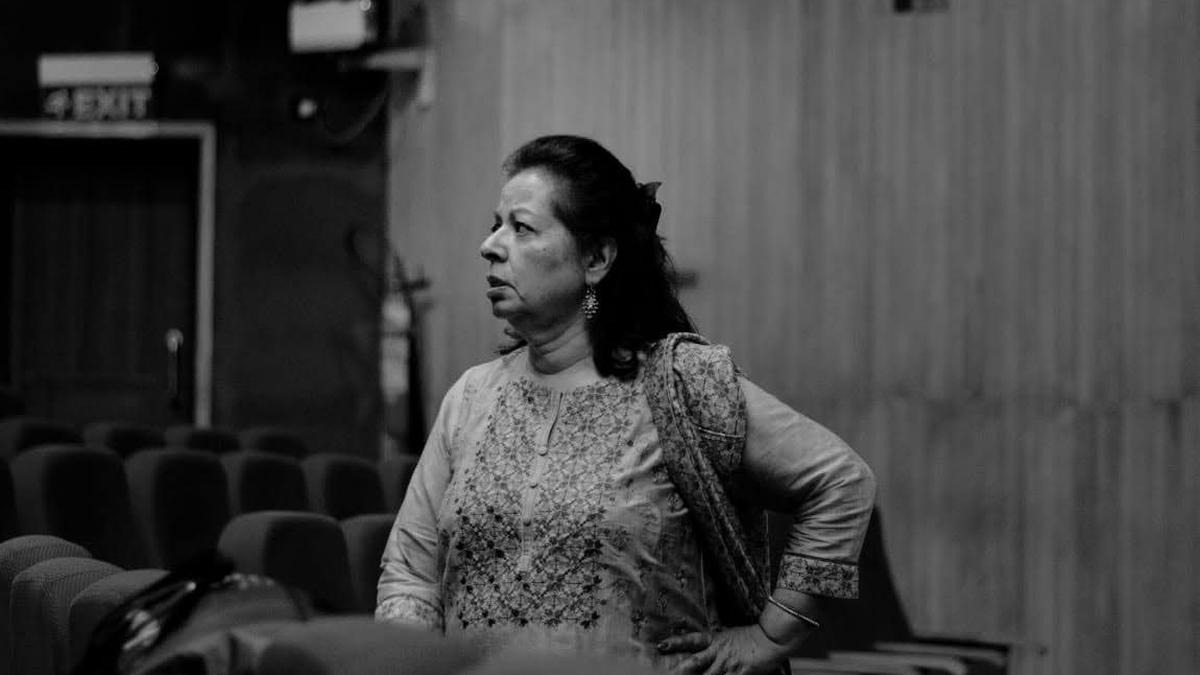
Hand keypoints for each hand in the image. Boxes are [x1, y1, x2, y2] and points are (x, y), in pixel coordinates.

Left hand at [658, 625, 790, 674]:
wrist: (771, 639)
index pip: (691, 640)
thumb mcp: (729, 636)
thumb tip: (702, 647)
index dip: (676, 643)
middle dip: (680, 670)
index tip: (660, 645)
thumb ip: (715, 643)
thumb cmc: (752, 637)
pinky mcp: (739, 674)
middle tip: (666, 674)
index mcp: (715, 640)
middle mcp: (718, 652)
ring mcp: (728, 664)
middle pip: (694, 662)